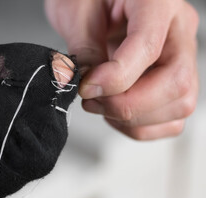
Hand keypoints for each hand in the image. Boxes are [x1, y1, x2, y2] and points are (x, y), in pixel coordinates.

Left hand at [45, 0, 198, 139]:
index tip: (87, 88)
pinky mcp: (171, 80)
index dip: (116, 77)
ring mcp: (179, 56)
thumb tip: (85, 85)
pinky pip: (170, 118)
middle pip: (176, 83)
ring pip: (178, 105)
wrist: (94, 0)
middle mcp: (177, 29)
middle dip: (128, 105)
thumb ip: (84, 48)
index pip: (149, 47)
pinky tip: (115, 112)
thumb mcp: (76, 13)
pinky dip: (140, 126)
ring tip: (100, 104)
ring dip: (133, 118)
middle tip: (92, 100)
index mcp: (156, 2)